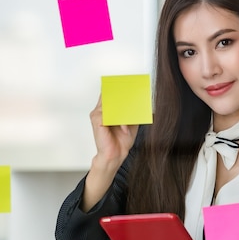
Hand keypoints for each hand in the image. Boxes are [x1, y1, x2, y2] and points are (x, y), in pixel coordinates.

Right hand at [81, 95, 138, 211]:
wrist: (115, 155)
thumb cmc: (121, 141)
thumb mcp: (131, 123)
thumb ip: (132, 112)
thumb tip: (141, 102)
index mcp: (107, 110)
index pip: (111, 93)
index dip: (119, 88)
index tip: (130, 84)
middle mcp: (100, 110)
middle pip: (110, 94)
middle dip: (123, 93)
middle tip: (134, 91)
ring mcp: (98, 115)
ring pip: (112, 102)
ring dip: (124, 107)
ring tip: (131, 116)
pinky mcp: (97, 121)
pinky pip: (110, 113)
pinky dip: (120, 120)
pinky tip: (124, 127)